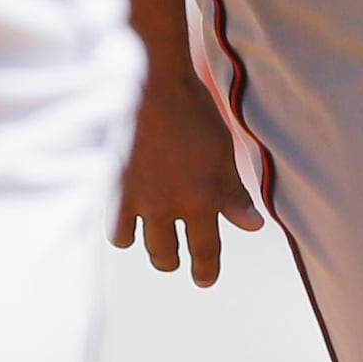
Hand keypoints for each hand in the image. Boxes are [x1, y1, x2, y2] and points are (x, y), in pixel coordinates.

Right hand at [112, 61, 262, 285]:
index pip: (206, 251)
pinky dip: (122, 226)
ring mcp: (136, 200)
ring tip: (150, 233)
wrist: (147, 81)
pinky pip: (114, 226)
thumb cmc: (191, 111)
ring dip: (146, 242)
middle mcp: (167, 207)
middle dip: (172, 259)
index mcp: (202, 199)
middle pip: (166, 255)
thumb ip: (234, 194)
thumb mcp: (221, 152)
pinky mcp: (110, 188)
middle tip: (173, 257)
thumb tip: (252, 226)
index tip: (204, 280)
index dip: (206, 270)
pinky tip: (127, 215)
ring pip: (138, 244)